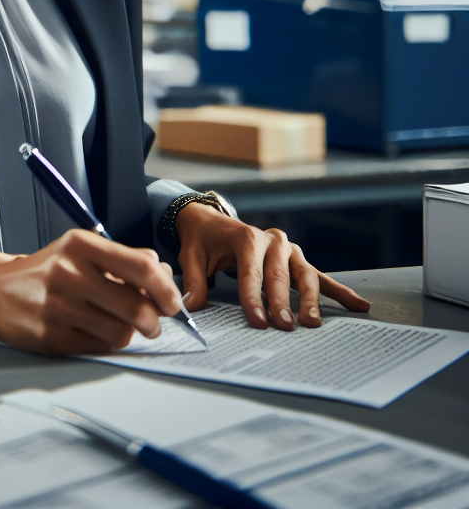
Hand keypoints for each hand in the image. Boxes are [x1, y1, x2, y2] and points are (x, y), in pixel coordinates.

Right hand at [0, 230, 184, 355]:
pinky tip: (94, 331)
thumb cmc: (45, 270)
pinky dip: (105, 343)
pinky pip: (98, 347)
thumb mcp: (79, 250)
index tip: (173, 302)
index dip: (167, 289)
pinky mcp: (51, 335)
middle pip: (137, 307)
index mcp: (81, 245)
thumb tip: (162, 269)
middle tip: (153, 322)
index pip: (142, 267)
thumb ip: (122, 258)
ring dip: (129, 334)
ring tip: (121, 326)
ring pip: (121, 332)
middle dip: (154, 321)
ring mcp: (58, 305)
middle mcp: (69, 272)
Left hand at [175, 202, 370, 330]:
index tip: (258, 321)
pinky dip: (340, 292)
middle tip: (284, 327)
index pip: (251, 271)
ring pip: (305, 275)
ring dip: (310, 300)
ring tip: (312, 323)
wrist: (212, 222)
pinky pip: (321, 277)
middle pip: (280, 275)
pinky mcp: (297, 260)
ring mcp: (289, 249)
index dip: (254, 298)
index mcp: (246, 237)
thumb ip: (194, 281)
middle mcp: (272, 240)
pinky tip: (359, 306)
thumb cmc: (203, 241)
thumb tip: (190, 307)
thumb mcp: (191, 256)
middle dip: (282, 303)